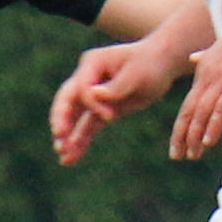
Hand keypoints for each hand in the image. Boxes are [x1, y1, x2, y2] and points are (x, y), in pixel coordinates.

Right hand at [49, 40, 185, 165]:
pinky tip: (70, 158)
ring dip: (67, 136)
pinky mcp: (102, 110)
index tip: (111, 117)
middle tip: (59, 135)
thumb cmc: (150, 63)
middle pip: (67, 100)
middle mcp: (87, 78)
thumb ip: (116, 86)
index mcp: (93, 63)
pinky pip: (86, 127)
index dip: (92, 104)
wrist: (162, 65)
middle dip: (61, 119)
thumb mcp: (137, 73)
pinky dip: (79, 142)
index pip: (82, 87)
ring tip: (62, 155)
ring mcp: (93, 96)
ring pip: (74, 117)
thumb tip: (94, 94)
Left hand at [170, 17, 221, 160]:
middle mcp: (208, 76)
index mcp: (204, 71)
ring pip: (202, 112)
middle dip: (182, 136)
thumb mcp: (221, 47)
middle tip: (178, 156)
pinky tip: (209, 141)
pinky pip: (221, 108)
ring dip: (196, 135)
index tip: (177, 145)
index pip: (188, 104)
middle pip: (190, 111)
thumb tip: (194, 57)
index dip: (181, 126)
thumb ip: (206, 56)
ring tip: (193, 154)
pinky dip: (213, 125)